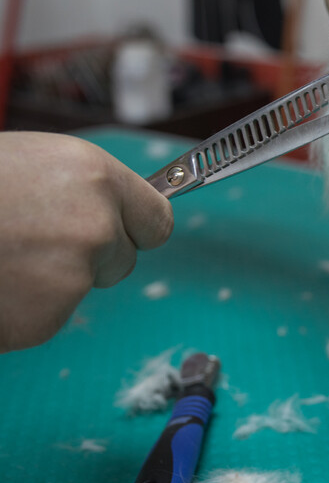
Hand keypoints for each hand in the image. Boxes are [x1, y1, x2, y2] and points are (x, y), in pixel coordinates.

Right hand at [0, 132, 172, 351]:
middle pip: (123, 259)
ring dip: (49, 283)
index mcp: (96, 177)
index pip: (158, 221)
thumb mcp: (32, 164)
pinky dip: (20, 310)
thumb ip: (81, 190)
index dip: (135, 229)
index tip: (122, 233)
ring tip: (2, 256)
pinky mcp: (42, 319)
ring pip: (81, 289)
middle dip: (89, 258)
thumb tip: (114, 213)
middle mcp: (96, 225)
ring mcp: (72, 275)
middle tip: (32, 242)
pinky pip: (45, 317)